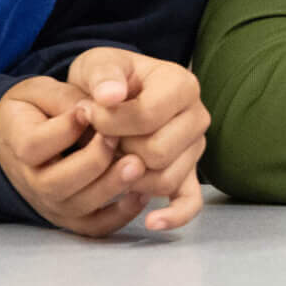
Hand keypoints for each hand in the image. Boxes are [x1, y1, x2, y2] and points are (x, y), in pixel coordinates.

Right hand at [0, 75, 152, 237]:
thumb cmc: (35, 110)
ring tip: (137, 164)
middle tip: (118, 138)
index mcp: (17, 145)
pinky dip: (120, 214)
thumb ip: (66, 98)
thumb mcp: (42, 93)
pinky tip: (142, 192)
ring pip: (78, 206)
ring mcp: (51, 203)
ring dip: (110, 187)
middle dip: (92, 161)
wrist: (22, 138)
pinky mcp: (72, 217)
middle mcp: (30, 181)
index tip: (89, 110)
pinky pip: (95, 226)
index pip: (33, 146)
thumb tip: (99, 105)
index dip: (63, 130)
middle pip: (56, 184)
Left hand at [65, 47, 210, 232]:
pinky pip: (190, 202)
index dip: (111, 121)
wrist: (113, 95)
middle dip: (120, 150)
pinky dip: (173, 215)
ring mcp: (195, 148)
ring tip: (112, 157)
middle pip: (158, 152)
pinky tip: (151, 221)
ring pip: (164, 179)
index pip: (149, 115)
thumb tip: (110, 96)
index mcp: (182, 84)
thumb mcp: (98, 64)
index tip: (88, 112)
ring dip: (129, 176)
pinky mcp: (188, 174)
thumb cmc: (107, 79)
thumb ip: (103, 74)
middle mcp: (197, 116)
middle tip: (100, 138)